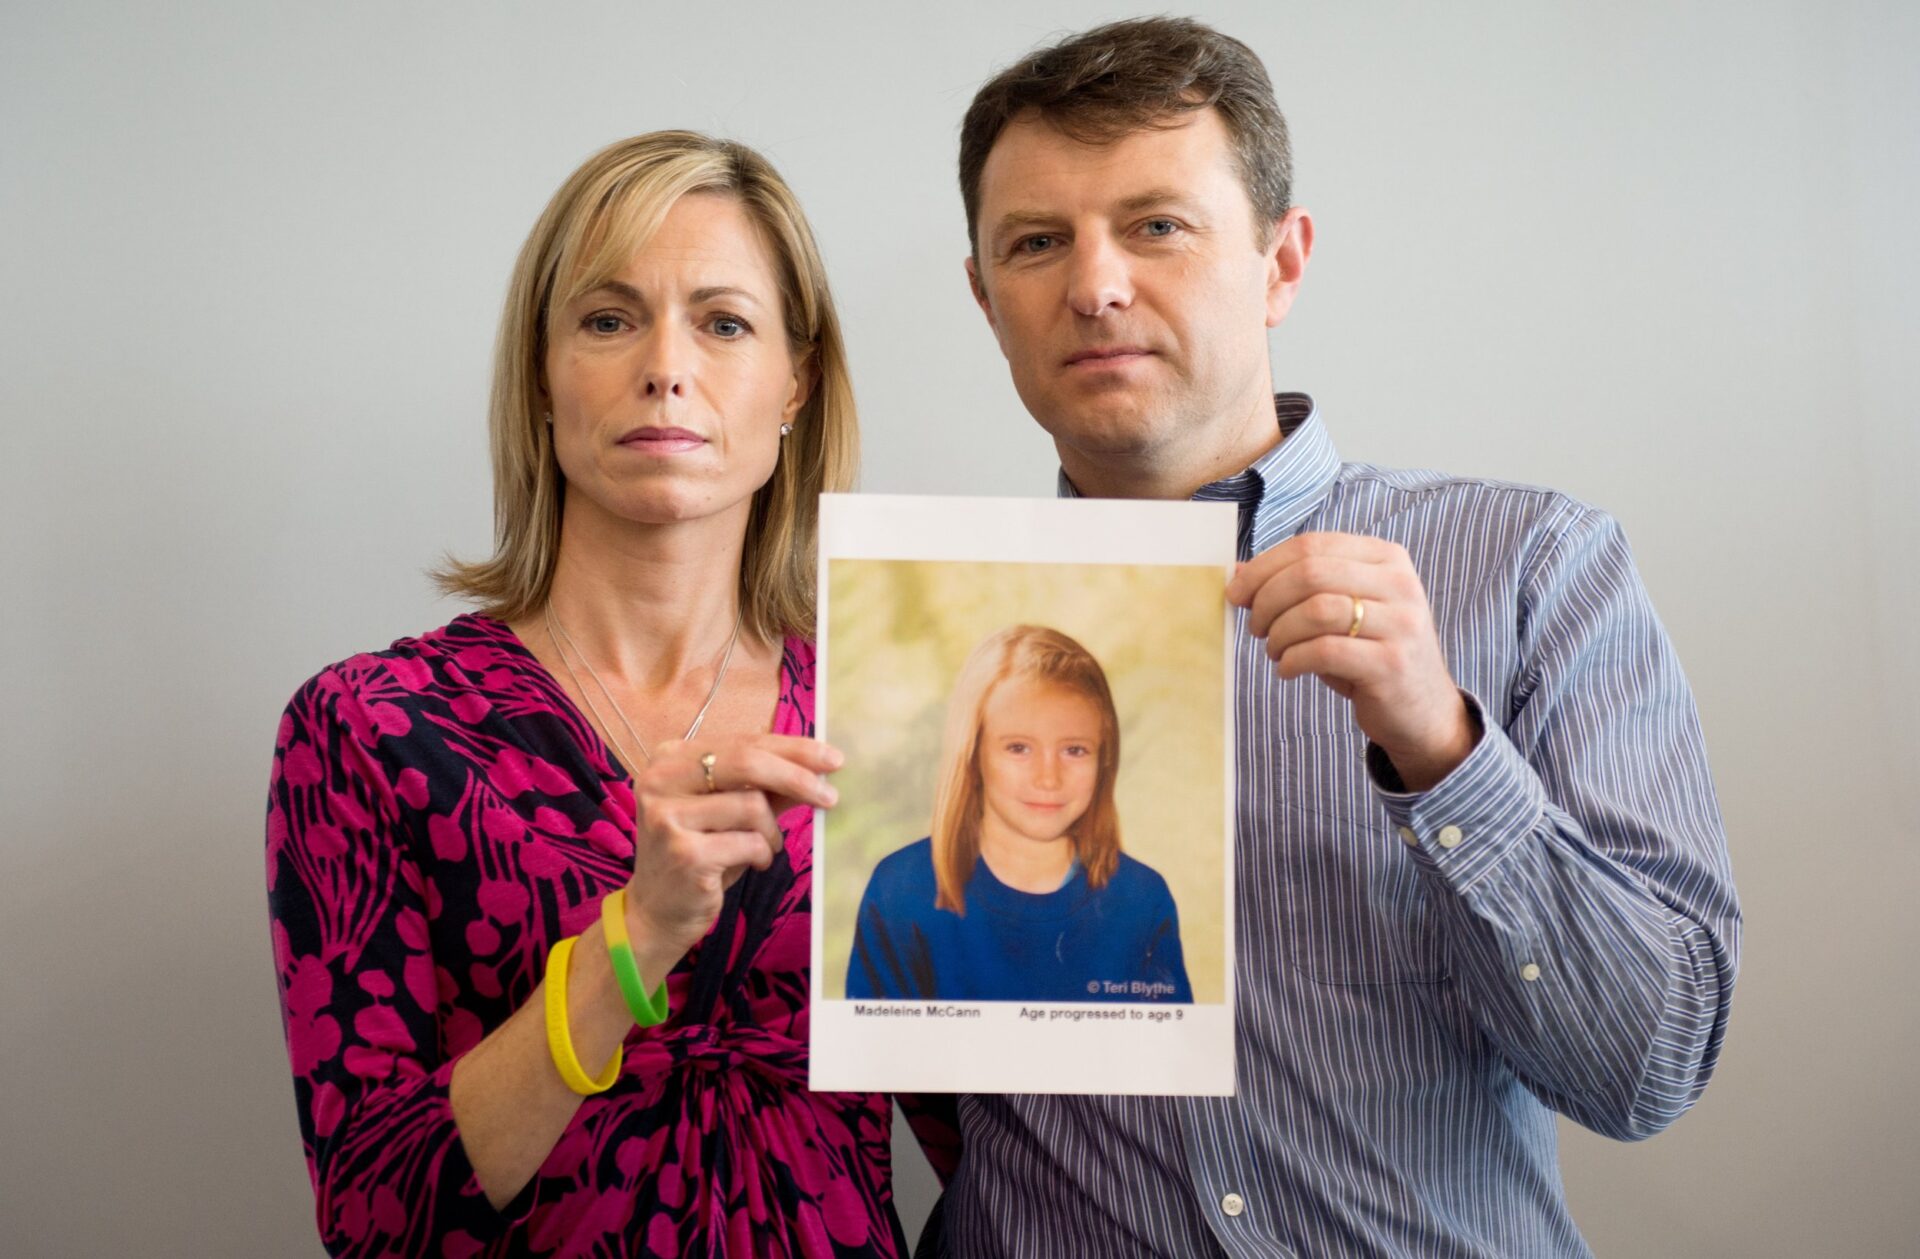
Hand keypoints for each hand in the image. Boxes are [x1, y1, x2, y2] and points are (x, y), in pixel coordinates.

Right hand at [623, 734, 840, 979]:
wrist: (656, 911)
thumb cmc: (699, 853)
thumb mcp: (730, 812)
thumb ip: (765, 786)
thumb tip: (817, 766)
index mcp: (671, 758)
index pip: (743, 741)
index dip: (792, 748)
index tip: (831, 757)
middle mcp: (661, 779)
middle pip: (748, 762)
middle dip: (797, 777)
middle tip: (830, 796)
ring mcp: (668, 816)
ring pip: (753, 806)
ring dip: (772, 832)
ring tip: (763, 848)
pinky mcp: (684, 853)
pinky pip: (750, 843)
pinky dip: (763, 855)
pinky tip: (751, 863)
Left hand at [1228, 532, 1477, 791]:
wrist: (1423, 710)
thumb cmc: (1370, 654)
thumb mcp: (1340, 612)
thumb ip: (1297, 587)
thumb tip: (1238, 573)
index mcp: (1385, 557)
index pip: (1312, 545)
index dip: (1264, 567)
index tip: (1237, 592)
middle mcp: (1399, 583)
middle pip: (1310, 573)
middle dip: (1267, 600)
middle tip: (1255, 626)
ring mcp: (1400, 623)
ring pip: (1316, 610)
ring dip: (1279, 632)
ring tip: (1274, 650)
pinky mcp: (1391, 664)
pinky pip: (1324, 651)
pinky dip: (1293, 660)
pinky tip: (1288, 669)